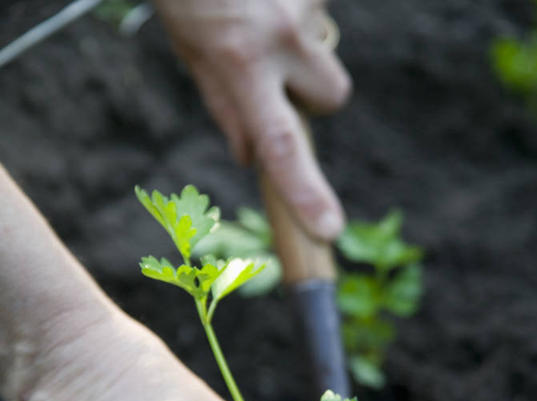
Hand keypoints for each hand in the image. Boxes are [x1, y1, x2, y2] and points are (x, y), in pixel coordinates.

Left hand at [154, 0, 350, 239]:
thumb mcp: (193, 54)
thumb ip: (227, 108)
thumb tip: (254, 158)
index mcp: (242, 64)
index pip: (280, 144)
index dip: (305, 191)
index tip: (327, 229)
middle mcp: (281, 35)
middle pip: (331, 97)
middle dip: (311, 94)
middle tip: (275, 70)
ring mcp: (305, 2)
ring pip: (327, 52)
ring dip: (303, 48)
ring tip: (262, 16)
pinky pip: (322, 13)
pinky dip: (300, 12)